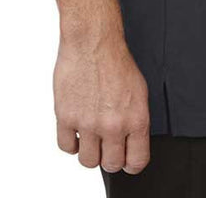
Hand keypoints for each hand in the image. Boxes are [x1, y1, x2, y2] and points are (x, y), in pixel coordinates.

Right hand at [53, 30, 150, 173]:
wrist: (92, 40)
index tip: (126, 158)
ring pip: (87, 161)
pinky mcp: (66, 116)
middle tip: (106, 144)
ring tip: (90, 135)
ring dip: (89, 151)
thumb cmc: (115, 60)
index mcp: (136, 118)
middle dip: (109, 156)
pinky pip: (66, 147)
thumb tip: (130, 142)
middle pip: (111, 165)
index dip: (131, 162)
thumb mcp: (139, 91)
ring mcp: (88, 123)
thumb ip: (134, 120)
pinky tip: (75, 128)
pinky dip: (70, 141)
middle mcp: (113, 125)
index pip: (137, 161)